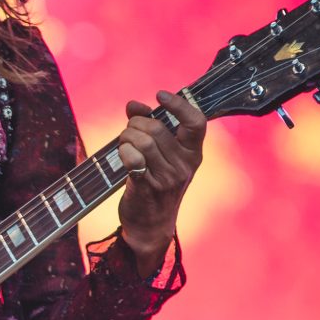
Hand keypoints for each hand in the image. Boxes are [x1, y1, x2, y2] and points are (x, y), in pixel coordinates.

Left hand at [116, 90, 205, 276]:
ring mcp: (167, 178)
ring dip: (126, 137)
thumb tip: (134, 105)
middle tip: (129, 133)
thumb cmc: (156, 181)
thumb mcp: (161, 154)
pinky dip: (124, 152)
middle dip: (135, 124)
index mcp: (193, 153)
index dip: (179, 104)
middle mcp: (184, 165)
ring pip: (142, 141)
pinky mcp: (147, 188)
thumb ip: (149, 124)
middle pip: (156, 129)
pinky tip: (124, 155)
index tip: (160, 95)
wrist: (152, 224)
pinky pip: (133, 159)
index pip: (196, 122)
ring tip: (125, 145)